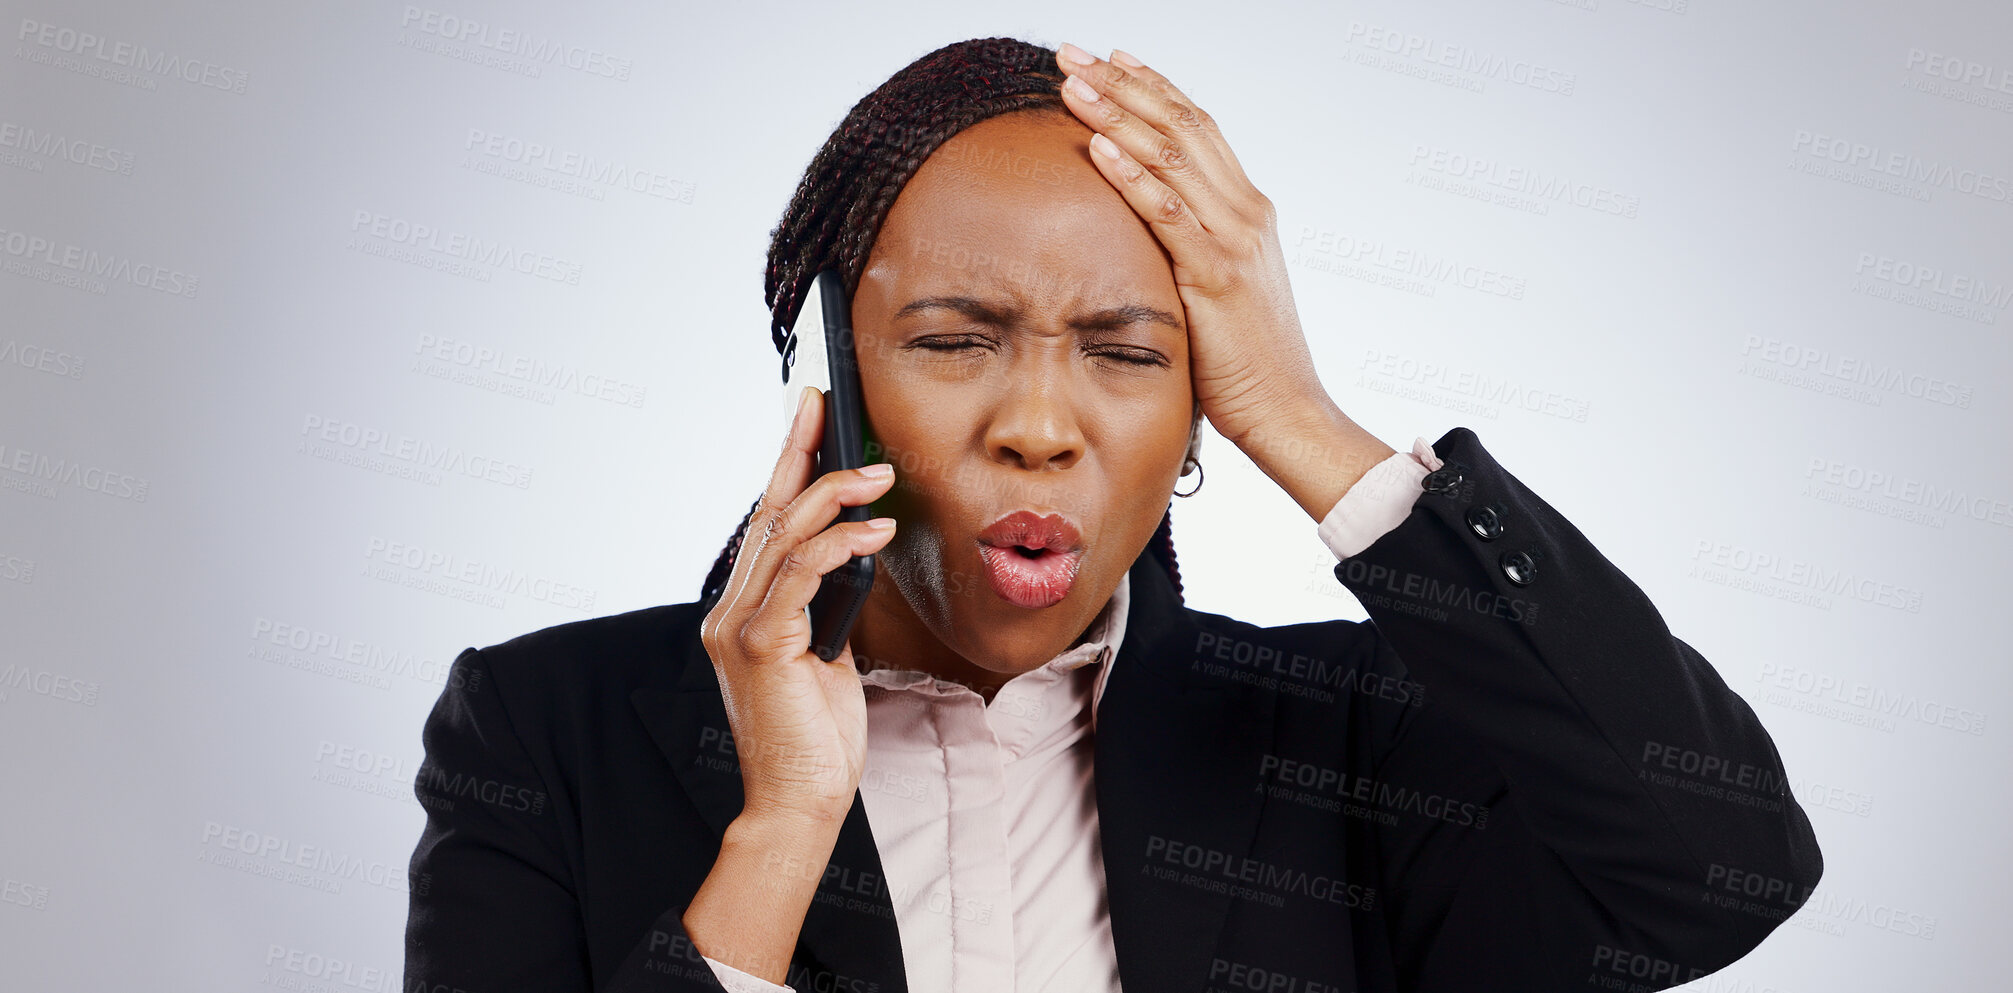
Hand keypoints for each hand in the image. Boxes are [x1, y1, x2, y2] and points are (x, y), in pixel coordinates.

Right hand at [699, 386, 897, 827]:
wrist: (800, 802)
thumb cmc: (816, 740)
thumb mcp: (826, 658)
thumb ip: (825, 609)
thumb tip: (852, 562)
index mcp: (744, 612)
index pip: (765, 524)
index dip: (787, 465)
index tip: (810, 417)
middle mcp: (730, 612)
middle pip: (766, 512)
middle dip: (798, 451)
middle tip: (827, 405)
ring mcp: (738, 627)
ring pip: (782, 535)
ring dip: (836, 495)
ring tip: (880, 475)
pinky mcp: (759, 646)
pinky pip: (800, 575)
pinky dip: (839, 545)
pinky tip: (874, 531)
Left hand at [1051, 43, 1328, 449]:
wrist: (1288, 409)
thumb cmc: (1245, 360)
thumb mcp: (1217, 289)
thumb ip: (1190, 250)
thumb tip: (1144, 232)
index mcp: (1246, 209)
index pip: (1196, 126)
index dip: (1151, 86)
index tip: (1107, 58)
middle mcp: (1245, 212)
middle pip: (1180, 125)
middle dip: (1121, 84)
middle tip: (1070, 54)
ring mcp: (1234, 240)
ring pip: (1171, 157)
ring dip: (1116, 115)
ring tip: (1071, 85)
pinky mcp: (1217, 276)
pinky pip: (1168, 214)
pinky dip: (1131, 177)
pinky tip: (1096, 148)